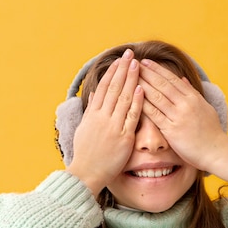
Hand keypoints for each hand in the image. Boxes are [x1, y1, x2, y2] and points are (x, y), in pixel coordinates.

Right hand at [67, 49, 143, 196]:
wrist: (86, 173)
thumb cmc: (86, 154)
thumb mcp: (85, 129)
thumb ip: (91, 111)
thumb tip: (94, 94)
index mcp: (93, 114)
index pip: (104, 87)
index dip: (113, 72)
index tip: (120, 60)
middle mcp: (102, 117)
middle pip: (114, 88)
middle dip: (123, 69)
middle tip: (131, 54)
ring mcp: (112, 126)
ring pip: (123, 98)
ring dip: (131, 79)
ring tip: (138, 64)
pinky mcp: (122, 137)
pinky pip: (131, 116)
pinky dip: (136, 101)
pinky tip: (142, 88)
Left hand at [139, 59, 227, 182]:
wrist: (216, 151)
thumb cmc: (211, 132)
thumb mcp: (205, 108)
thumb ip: (192, 93)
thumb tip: (183, 79)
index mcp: (194, 97)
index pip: (172, 79)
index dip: (157, 69)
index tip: (146, 61)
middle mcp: (186, 104)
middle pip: (162, 84)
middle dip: (147, 73)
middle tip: (132, 64)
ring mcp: (179, 116)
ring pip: (157, 96)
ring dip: (142, 85)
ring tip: (130, 77)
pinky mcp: (172, 130)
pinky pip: (154, 115)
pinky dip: (143, 105)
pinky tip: (133, 98)